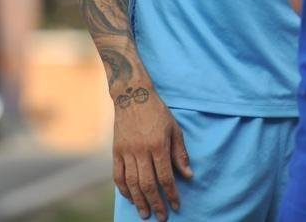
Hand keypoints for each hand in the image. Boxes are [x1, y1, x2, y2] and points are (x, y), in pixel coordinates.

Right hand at [111, 85, 192, 220]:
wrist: (132, 95)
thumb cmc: (158, 112)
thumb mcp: (174, 129)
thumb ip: (180, 154)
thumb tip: (188, 176)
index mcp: (158, 145)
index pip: (166, 176)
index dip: (171, 194)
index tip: (176, 206)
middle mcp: (141, 150)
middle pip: (148, 184)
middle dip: (156, 203)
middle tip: (161, 217)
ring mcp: (126, 151)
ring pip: (132, 183)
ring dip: (139, 201)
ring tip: (145, 213)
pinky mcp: (116, 151)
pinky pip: (118, 175)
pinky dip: (123, 189)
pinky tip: (130, 198)